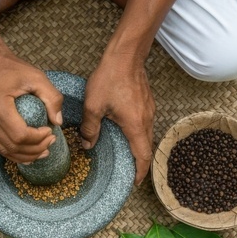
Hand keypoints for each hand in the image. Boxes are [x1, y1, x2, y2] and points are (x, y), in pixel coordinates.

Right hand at [0, 46, 63, 163]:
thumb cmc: (11, 67)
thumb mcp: (37, 77)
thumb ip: (52, 97)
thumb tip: (58, 122)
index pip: (20, 135)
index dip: (38, 139)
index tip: (51, 131)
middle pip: (12, 146)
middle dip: (35, 149)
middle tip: (50, 143)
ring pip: (4, 150)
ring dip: (25, 155)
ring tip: (43, 151)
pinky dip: (14, 152)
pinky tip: (28, 153)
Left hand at [81, 53, 153, 184]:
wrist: (126, 55)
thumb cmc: (110, 78)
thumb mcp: (93, 106)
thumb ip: (90, 128)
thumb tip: (87, 145)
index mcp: (135, 125)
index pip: (143, 156)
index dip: (140, 172)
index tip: (134, 182)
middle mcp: (146, 120)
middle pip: (146, 147)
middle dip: (139, 162)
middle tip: (127, 172)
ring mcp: (149, 110)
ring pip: (146, 135)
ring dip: (138, 147)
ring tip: (125, 154)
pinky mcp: (146, 102)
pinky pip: (144, 124)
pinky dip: (137, 133)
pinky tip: (124, 131)